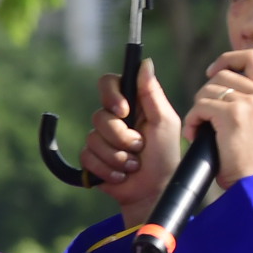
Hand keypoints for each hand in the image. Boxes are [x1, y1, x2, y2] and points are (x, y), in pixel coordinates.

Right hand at [85, 61, 180, 231]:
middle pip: (99, 116)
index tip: (123, 111)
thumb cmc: (165, 154)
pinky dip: (108, 169)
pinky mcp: (92, 159)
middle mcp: (113, 119)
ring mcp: (101, 139)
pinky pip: (88, 158)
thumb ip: (152, 93)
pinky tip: (121, 175)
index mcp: (131, 104)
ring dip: (117, 156)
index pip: (108, 84)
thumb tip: (146, 63)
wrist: (154, 189)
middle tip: (138, 147)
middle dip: (120, 136)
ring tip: (133, 165)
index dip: (111, 96)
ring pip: (93, 139)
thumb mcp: (164, 121)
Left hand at [187, 48, 252, 186]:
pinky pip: (200, 106)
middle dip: (206, 94)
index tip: (213, 72)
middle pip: (223, 75)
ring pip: (208, 90)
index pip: (252, 57)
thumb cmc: (252, 156)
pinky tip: (196, 135)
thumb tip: (221, 73)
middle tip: (205, 116)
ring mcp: (252, 102)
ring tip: (202, 129)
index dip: (229, 59)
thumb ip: (251, 95)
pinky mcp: (233, 114)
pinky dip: (192, 121)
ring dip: (198, 109)